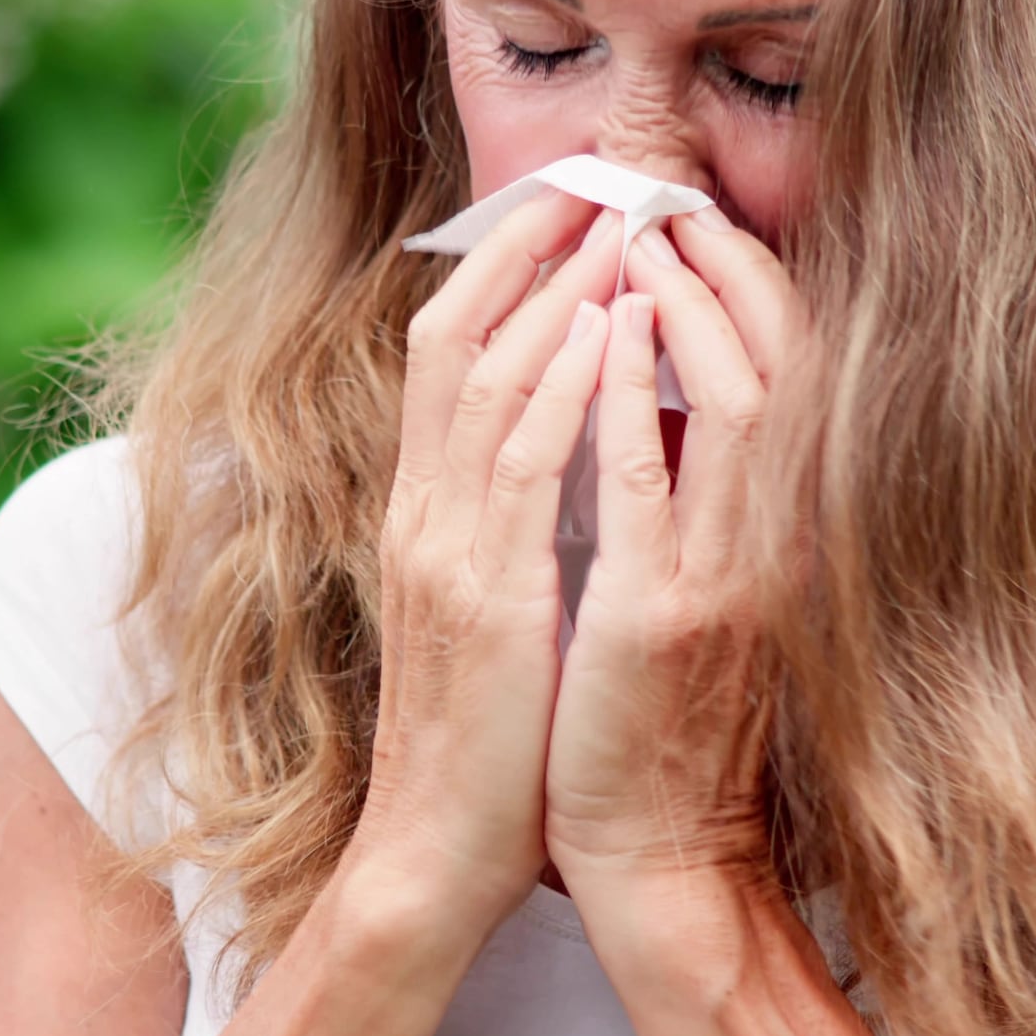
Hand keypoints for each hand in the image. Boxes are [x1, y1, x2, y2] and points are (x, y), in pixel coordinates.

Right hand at [348, 192, 629, 941]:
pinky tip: (606, 328)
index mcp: (427, 519)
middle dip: (520, 249)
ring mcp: (447, 551)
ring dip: (551, 291)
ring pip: (485, 380)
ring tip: (611, 218)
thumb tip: (574, 459)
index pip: (448, 360)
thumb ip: (518, 534)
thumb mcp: (498, 616)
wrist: (436, 861)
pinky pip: (522, 464)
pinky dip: (562, 385)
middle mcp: (424, 517)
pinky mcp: (487, 598)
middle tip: (590, 174)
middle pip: (452, 339)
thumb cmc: (487, 750)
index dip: (499, 276)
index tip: (563, 210)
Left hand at [543, 213, 802, 915]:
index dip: (749, 283)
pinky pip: (648, 483)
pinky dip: (624, 398)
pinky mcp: (658, 616)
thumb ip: (699, 499)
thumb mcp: (705, 591)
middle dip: (725, 268)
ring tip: (632, 239)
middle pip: (781, 364)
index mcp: (782, 531)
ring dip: (681, 308)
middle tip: (662, 199)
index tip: (692, 220)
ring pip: (733, 402)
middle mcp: (773, 542)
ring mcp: (724, 577)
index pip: (791, 373)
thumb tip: (662, 395)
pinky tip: (595, 335)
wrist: (661, 856)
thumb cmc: (663, 725)